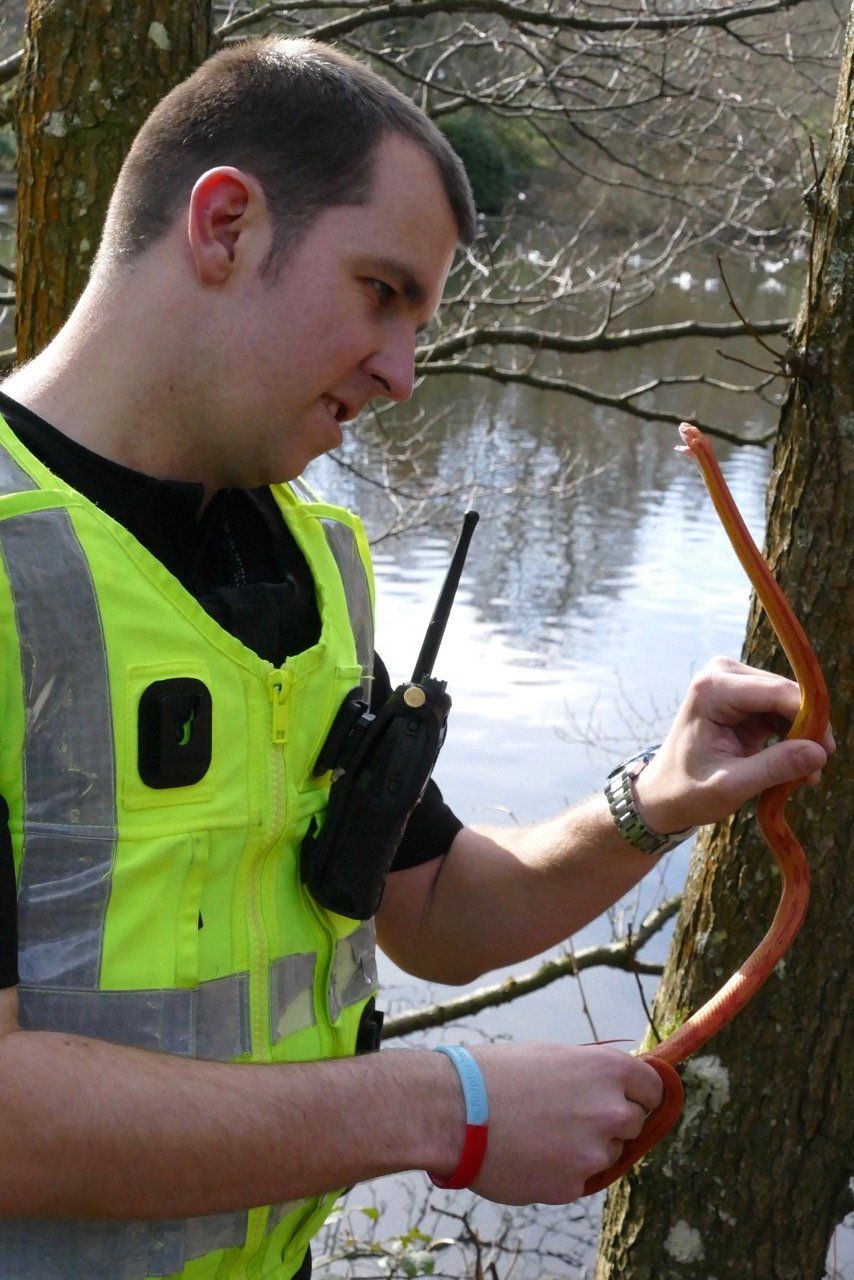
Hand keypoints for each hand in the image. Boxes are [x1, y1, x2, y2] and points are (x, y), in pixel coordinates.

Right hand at [460, 1042, 662, 1204]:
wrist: (456, 1110)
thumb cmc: (497, 1074)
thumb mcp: (553, 1055)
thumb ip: (592, 1074)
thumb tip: (618, 1087)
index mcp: (607, 1070)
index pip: (654, 1088)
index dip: (639, 1094)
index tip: (626, 1099)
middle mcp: (611, 1110)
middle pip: (634, 1123)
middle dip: (610, 1121)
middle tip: (570, 1116)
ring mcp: (594, 1152)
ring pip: (608, 1153)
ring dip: (587, 1148)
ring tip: (542, 1135)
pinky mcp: (573, 1185)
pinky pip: (580, 1179)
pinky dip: (562, 1171)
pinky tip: (531, 1155)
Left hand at [633, 656, 834, 834]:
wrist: (663, 795)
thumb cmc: (687, 791)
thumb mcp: (730, 785)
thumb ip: (774, 768)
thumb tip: (820, 752)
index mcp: (711, 688)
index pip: (776, 692)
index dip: (808, 718)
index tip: (826, 752)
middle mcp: (724, 675)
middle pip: (786, 694)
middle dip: (807, 731)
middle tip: (816, 771)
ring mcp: (735, 684)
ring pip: (790, 704)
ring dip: (803, 738)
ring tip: (807, 777)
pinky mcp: (746, 699)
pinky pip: (784, 713)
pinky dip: (794, 739)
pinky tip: (797, 769)